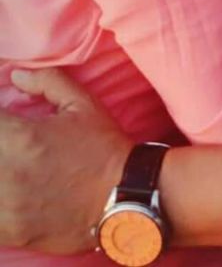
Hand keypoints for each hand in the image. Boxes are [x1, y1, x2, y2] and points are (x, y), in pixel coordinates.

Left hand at [0, 68, 131, 253]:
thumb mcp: (82, 104)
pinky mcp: (10, 232)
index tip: (7, 121)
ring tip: (12, 162)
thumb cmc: (102, 147)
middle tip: (10, 141)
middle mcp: (7, 173)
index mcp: (21, 137)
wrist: (123, 197)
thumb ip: (47, 82)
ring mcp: (6, 207)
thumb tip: (16, 76)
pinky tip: (11, 190)